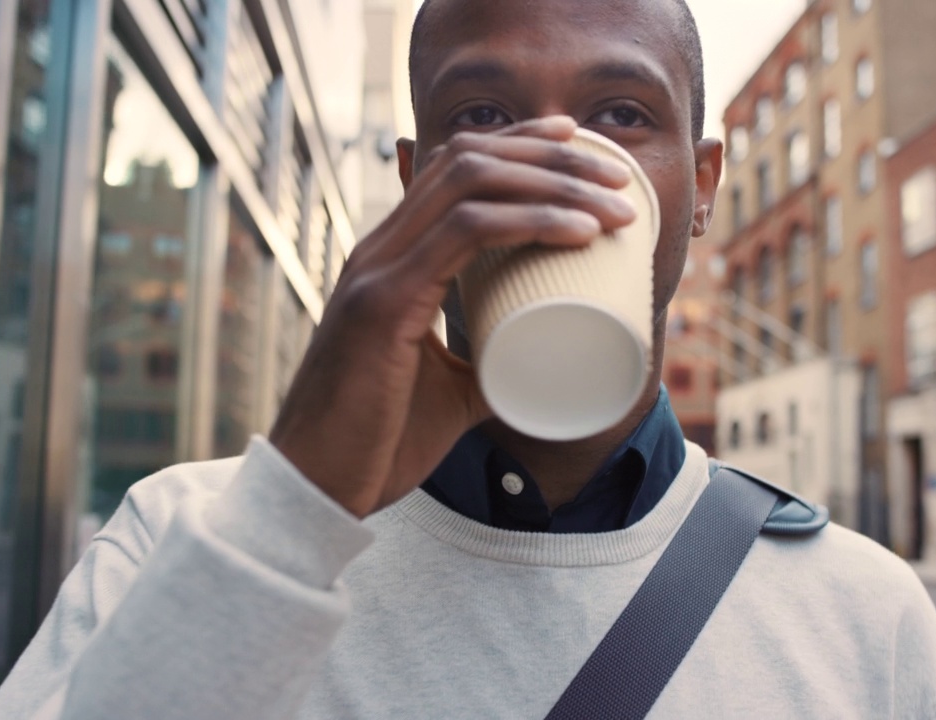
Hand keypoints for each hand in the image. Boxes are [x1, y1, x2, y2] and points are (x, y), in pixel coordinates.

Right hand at [269, 117, 635, 517]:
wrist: (319, 490)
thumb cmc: (380, 441)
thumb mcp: (453, 390)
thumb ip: (490, 363)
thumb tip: (544, 358)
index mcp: (392, 259)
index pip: (454, 166)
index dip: (520, 143)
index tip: (581, 146)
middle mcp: (380, 249)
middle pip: (469, 158)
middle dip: (551, 154)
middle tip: (616, 176)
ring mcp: (377, 269)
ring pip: (471, 183)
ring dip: (554, 183)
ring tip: (616, 207)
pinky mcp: (383, 303)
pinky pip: (464, 234)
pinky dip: (528, 221)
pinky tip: (579, 231)